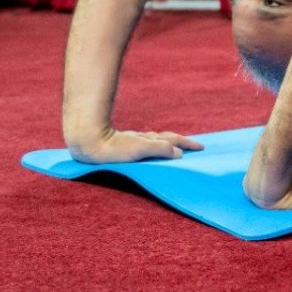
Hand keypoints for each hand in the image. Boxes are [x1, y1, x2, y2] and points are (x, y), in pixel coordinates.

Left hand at [67, 128, 203, 163]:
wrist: (90, 141)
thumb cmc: (113, 148)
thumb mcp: (139, 150)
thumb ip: (160, 150)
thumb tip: (179, 153)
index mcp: (150, 140)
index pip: (174, 141)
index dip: (187, 144)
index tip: (201, 147)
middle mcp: (145, 139)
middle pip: (168, 139)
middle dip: (182, 142)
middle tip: (195, 146)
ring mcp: (135, 141)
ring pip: (158, 140)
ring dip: (170, 142)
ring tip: (177, 145)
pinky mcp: (125, 144)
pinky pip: (147, 143)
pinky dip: (156, 144)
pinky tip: (151, 145)